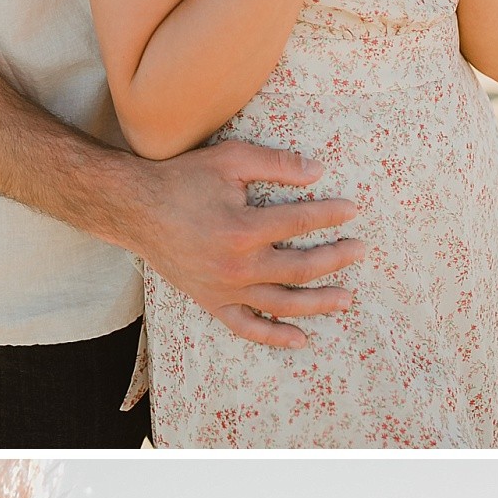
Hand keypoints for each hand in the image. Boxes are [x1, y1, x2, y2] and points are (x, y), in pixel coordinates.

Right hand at [119, 137, 358, 349]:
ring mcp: (224, 289)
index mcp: (244, 229)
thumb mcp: (230, 159)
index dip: (331, 214)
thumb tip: (319, 171)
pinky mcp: (212, 301)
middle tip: (361, 250)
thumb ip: (276, 164)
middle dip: (336, 259)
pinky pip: (247, 326)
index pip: (301, 222)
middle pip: (301, 268)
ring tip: (346, 298)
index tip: (352, 209)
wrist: (135, 210)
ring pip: (282, 303)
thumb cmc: (183, 180)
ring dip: (318, 303)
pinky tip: (301, 338)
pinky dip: (274, 335)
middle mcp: (237, 266)